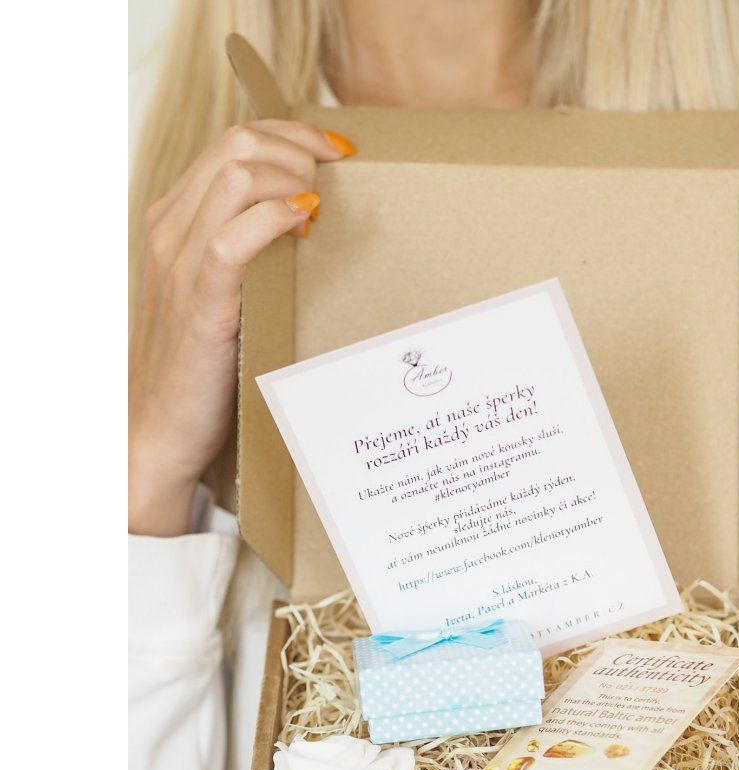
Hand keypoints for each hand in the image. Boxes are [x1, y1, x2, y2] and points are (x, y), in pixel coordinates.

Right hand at [128, 120, 355, 535]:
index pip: (231, 143)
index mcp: (174, 220)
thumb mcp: (223, 294)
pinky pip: (234, 237)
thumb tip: (312, 225)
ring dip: (293, 178)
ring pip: (237, 177)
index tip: (337, 150)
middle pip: (237, 145)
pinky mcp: (200, 301)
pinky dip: (275, 218)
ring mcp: (180, 262)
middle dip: (299, 147)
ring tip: (322, 208)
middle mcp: (171, 229)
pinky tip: (306, 225)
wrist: (162, 427)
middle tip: (338, 174)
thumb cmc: (202, 365)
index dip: (291, 134)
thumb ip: (251, 254)